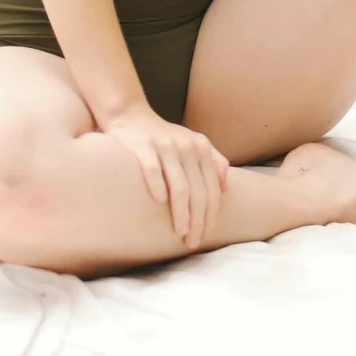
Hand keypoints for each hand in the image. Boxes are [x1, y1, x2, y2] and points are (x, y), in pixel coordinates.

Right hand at [98, 102, 231, 247]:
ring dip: (181, 213)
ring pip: (179, 186)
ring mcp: (164, 146)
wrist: (130, 114)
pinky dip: (157, 186)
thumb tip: (225, 188)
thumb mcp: (193, 143)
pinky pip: (152, 169)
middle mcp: (186, 146)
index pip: (212, 189)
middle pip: (198, 191)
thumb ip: (214, 160)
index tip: (206, 235)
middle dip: (198, 220)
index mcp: (201, 148)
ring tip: (180, 232)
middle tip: (192, 241)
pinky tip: (160, 202)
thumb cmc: (164, 136)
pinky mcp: (142, 146)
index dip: (211, 215)